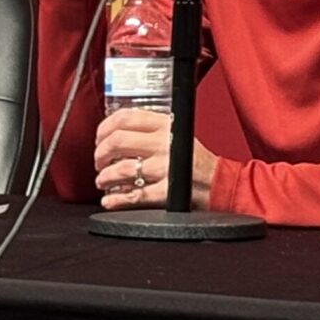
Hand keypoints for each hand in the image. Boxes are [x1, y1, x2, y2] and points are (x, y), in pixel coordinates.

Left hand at [94, 107, 216, 210]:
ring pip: (120, 170)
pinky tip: (109, 200)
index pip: (125, 118)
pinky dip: (116, 200)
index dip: (104, 128)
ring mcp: (165, 168)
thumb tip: (117, 132)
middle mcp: (164, 144)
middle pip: (117, 142)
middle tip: (99, 162)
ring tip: (103, 182)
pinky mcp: (166, 193)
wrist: (220, 184)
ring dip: (104, 178)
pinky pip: (133, 196)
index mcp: (166, 125)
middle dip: (99, 154)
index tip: (100, 138)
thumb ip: (152, 129)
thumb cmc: (196, 161)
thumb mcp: (179, 133)